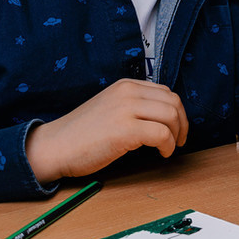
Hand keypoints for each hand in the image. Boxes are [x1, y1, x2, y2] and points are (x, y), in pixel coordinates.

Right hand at [25, 79, 187, 182]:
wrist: (56, 146)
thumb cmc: (81, 133)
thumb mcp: (110, 107)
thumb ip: (133, 105)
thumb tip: (162, 117)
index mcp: (125, 85)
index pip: (165, 92)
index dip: (177, 111)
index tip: (176, 128)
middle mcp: (128, 92)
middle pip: (173, 102)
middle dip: (182, 123)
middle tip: (179, 140)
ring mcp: (126, 109)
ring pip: (171, 116)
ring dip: (176, 135)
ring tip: (168, 148)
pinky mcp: (125, 130)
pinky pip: (162, 134)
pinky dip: (168, 146)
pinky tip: (161, 154)